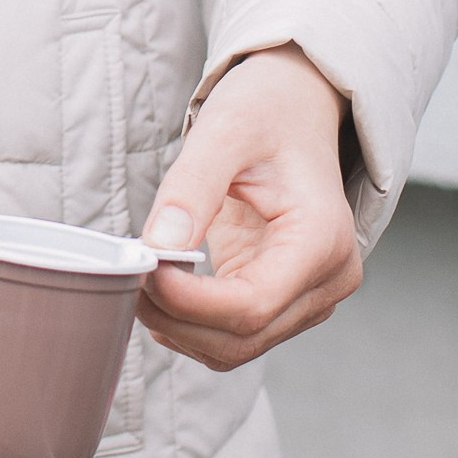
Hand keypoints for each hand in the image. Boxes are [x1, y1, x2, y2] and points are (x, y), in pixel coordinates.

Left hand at [135, 46, 361, 369]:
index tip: (145, 268)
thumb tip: (160, 248)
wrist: (294, 110)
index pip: (253, 304)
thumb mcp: (227, 131)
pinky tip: (163, 287)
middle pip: (243, 336)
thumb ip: (193, 188)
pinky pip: (232, 334)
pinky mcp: (283, 301)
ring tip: (142, 275)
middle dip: (176, 317)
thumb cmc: (269, 113)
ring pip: (235, 347)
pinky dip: (190, 322)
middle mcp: (328, 281)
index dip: (191, 302)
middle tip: (130, 274)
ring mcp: (309, 298)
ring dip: (178, 326)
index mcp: (324, 240)